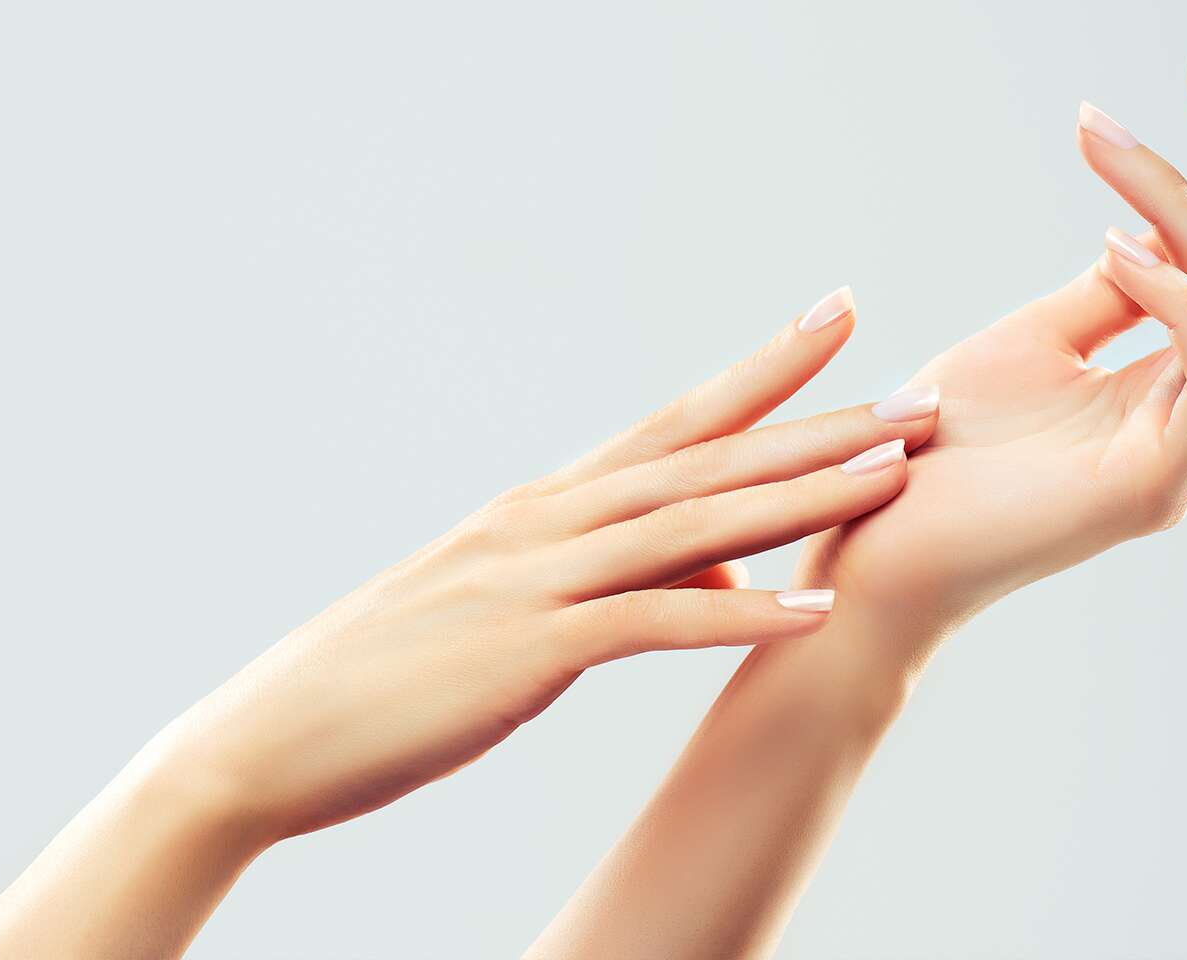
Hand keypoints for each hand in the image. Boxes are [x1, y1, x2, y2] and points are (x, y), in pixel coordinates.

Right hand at [156, 287, 939, 838]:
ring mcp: (537, 582)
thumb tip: (714, 562)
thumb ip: (609, 577)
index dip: (761, 371)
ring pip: (695, 522)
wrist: (269, 739)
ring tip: (896, 471)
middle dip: (820, 423)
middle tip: (917, 392)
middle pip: (707, 458)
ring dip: (802, 495)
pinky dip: (737, 615)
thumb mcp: (515, 614)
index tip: (837, 321)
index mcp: (542, 508)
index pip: (674, 422)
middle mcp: (546, 524)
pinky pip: (653, 624)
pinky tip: (812, 612)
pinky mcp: (528, 654)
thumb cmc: (391, 680)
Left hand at [800, 29, 1186, 626]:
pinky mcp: (1158, 489)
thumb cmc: (940, 447)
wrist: (874, 541)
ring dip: (1176, 199)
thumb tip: (1162, 226)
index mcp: (1183, 393)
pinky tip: (1110, 242)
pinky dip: (1174, 292)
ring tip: (1096, 131)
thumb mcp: (1035, 341)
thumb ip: (1115, 293)